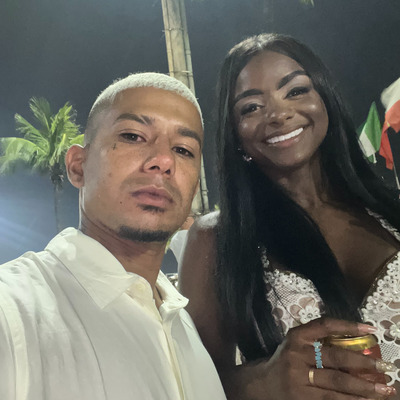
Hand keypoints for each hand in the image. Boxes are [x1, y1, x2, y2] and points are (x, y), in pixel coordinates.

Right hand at [225, 318, 396, 399]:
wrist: (261, 384)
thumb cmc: (285, 361)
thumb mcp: (295, 344)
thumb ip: (317, 341)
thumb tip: (356, 344)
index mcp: (296, 336)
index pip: (324, 325)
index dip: (348, 325)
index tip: (370, 328)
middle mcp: (296, 354)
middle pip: (335, 357)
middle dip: (363, 363)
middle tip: (386, 367)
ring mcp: (298, 378)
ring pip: (337, 383)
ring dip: (364, 388)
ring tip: (384, 390)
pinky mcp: (301, 398)